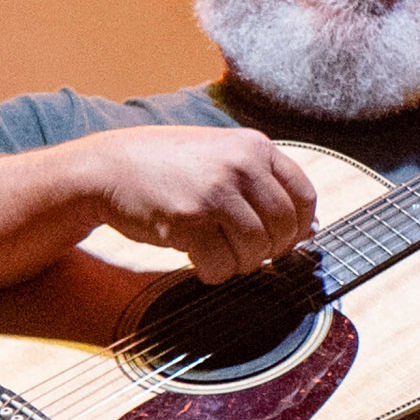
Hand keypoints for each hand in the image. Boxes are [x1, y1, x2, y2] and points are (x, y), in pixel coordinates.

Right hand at [85, 126, 318, 282]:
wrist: (108, 168)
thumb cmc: (168, 166)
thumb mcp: (222, 156)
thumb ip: (263, 182)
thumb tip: (311, 227)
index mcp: (254, 146)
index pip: (304, 195)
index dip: (300, 226)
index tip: (284, 240)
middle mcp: (240, 165)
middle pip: (283, 227)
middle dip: (271, 251)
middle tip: (247, 253)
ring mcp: (215, 192)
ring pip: (256, 249)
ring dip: (242, 264)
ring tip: (221, 254)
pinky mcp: (188, 220)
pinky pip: (222, 264)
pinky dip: (215, 273)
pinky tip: (199, 261)